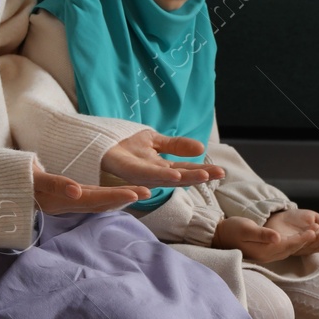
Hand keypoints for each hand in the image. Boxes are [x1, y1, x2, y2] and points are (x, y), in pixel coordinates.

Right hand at [32, 158, 149, 214]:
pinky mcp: (64, 195)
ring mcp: (65, 199)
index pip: (93, 200)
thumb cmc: (15, 180)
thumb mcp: (32, 179)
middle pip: (99, 201)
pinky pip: (88, 196)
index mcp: (61, 200)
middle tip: (147, 192)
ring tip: (140, 192)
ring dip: (118, 197)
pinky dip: (104, 195)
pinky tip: (119, 193)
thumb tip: (76, 192)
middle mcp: (66, 202)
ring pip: (96, 200)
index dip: (114, 197)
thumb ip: (53, 185)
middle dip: (123, 197)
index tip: (135, 194)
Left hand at [99, 130, 227, 188]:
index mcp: (160, 167)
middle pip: (179, 176)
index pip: (185, 170)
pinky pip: (143, 174)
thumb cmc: (124, 143)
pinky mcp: (125, 168)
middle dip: (199, 176)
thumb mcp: (155, 141)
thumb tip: (201, 147)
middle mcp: (151, 173)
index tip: (221, 172)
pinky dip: (159, 176)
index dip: (202, 171)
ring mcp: (138, 173)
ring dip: (184, 179)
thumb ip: (176, 145)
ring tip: (203, 175)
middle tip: (219, 174)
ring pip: (165, 178)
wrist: (97, 140)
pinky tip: (174, 176)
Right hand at [211, 215, 318, 263]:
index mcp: (266, 250)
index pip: (289, 245)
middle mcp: (270, 255)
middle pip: (295, 249)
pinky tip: (309, 236)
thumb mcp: (247, 229)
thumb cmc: (232, 230)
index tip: (315, 232)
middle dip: (312, 242)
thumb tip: (278, 238)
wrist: (221, 236)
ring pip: (294, 249)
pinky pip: (290, 247)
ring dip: (309, 243)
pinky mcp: (270, 250)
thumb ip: (263, 234)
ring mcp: (271, 254)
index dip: (302, 239)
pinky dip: (301, 242)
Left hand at [265, 207, 318, 255]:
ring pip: (309, 246)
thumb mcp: (313, 218)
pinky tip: (312, 231)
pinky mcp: (283, 245)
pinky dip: (304, 238)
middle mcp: (305, 247)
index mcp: (313, 242)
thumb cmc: (293, 219)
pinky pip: (295, 243)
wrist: (274, 216)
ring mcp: (295, 247)